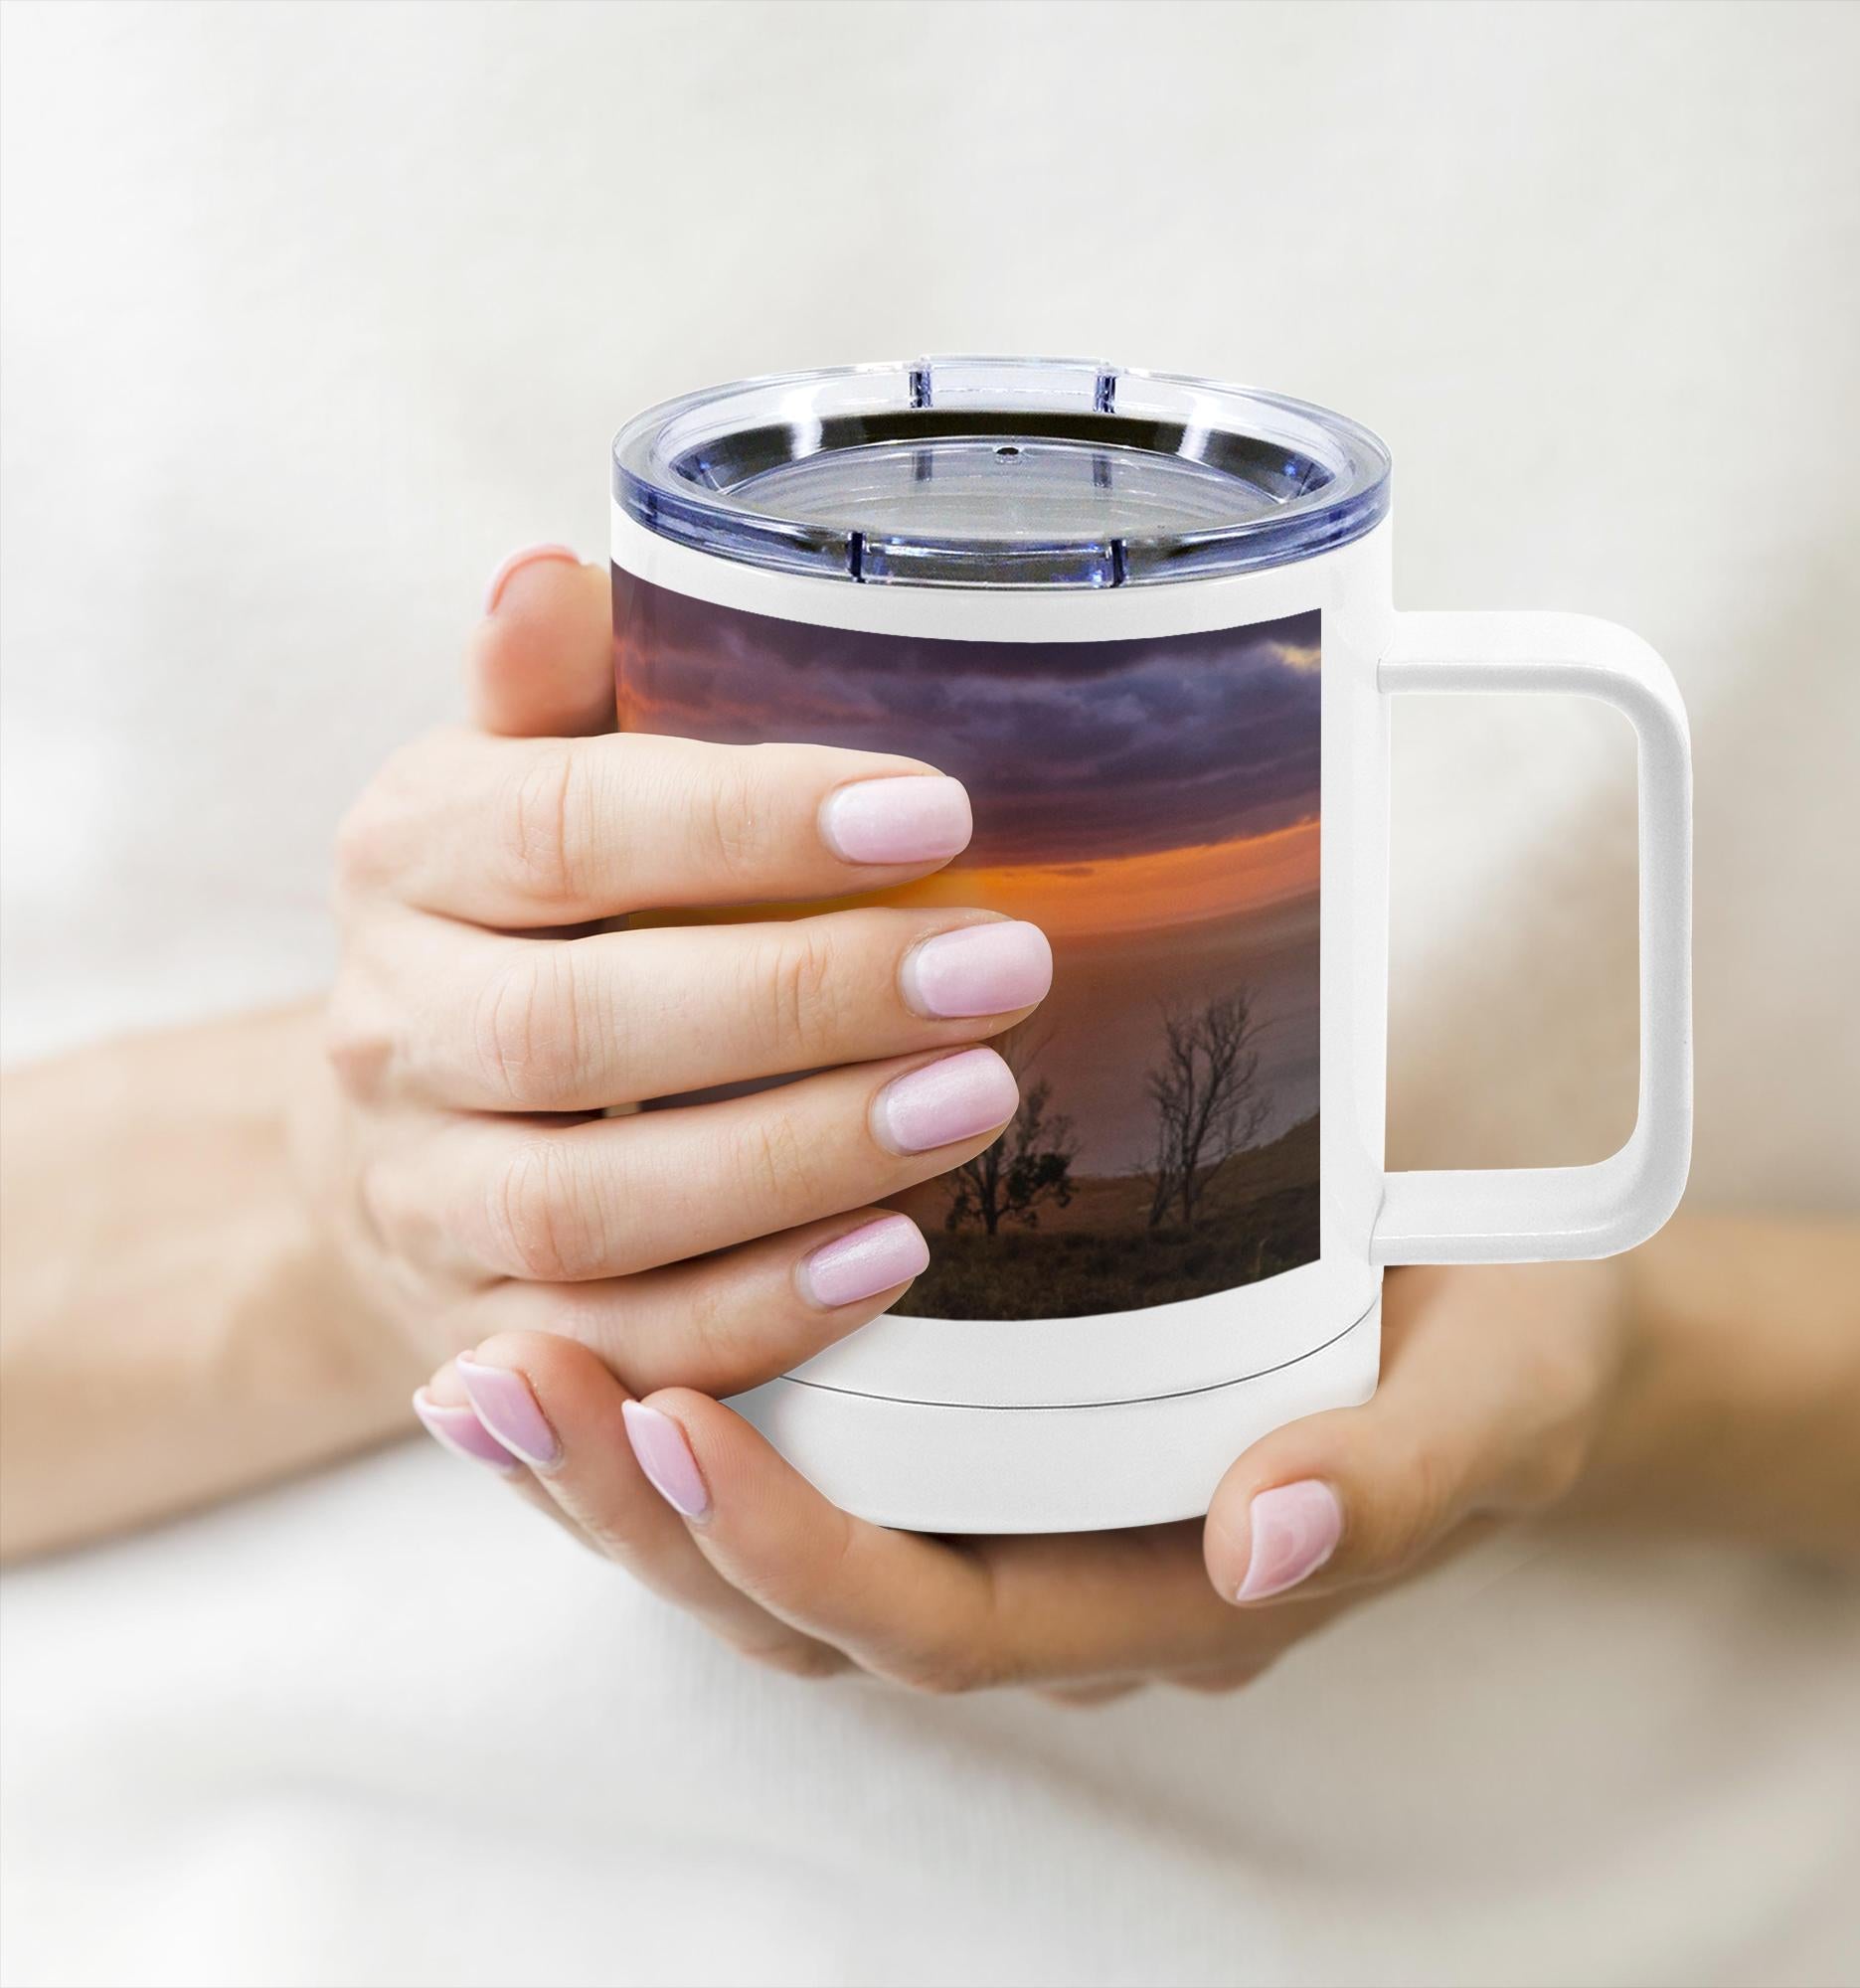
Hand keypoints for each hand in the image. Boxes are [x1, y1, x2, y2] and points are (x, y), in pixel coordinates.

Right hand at [302, 546, 1056, 1654]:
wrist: (395, 1133)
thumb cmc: (516, 924)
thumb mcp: (517, 782)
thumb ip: (552, 695)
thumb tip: (559, 571)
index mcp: (411, 854)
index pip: (567, 831)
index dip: (749, 826)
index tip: (937, 814)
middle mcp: (389, 1028)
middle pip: (578, 1030)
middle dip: (806, 1001)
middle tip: (1004, 969)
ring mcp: (418, 1197)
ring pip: (590, 1204)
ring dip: (796, 1158)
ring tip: (977, 1102)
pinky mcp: (472, 1329)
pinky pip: (610, 1342)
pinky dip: (756, 1308)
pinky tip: (893, 1252)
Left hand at [422, 1255, 1634, 1693]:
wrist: (1514, 1313)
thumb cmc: (1507, 1349)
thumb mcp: (1498, 1399)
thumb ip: (1405, 1475)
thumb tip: (1272, 1536)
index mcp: (1158, 1591)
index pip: (938, 1618)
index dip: (789, 1550)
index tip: (662, 1428)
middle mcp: (1055, 1577)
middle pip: (806, 1603)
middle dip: (641, 1514)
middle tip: (498, 1386)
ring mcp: (1007, 1508)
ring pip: (775, 1539)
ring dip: (621, 1470)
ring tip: (486, 1366)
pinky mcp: (980, 1423)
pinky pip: (804, 1450)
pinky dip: (683, 1398)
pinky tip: (584, 1314)